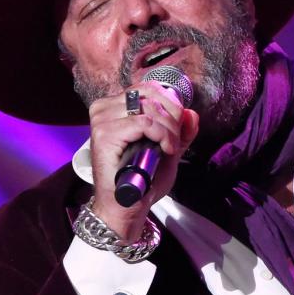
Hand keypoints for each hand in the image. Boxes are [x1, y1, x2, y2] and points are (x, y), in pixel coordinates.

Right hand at [85, 82, 199, 241]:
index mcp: (115, 107)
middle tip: (175, 140)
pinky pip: (143, 122)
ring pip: (149, 108)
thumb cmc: (143, 180)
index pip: (149, 88)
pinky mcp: (104, 134)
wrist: (127, 206)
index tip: (177, 129)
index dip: (171, 104)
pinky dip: (161, 135)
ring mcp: (102, 120)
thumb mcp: (168, 150)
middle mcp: (105, 108)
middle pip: (150, 94)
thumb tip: (191, 113)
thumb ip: (181, 131)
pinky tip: (165, 149)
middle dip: (172, 117)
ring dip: (168, 129)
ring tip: (169, 148)